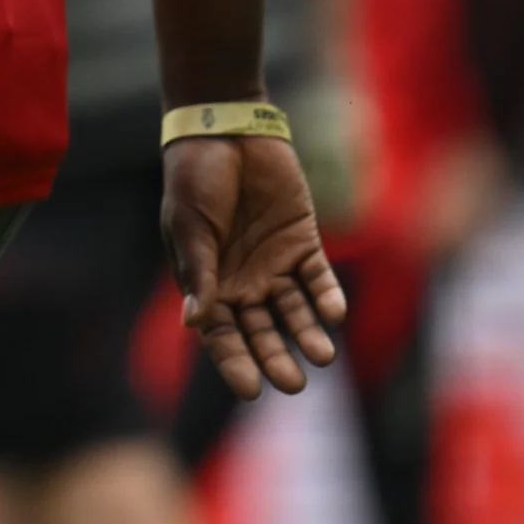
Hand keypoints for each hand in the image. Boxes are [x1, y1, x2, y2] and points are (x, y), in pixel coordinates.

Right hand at [164, 131, 347, 396]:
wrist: (226, 132)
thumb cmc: (194, 179)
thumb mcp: (190, 226)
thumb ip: (199, 272)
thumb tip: (196, 322)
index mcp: (208, 281)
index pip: (222, 334)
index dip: (234, 362)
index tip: (250, 391)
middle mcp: (243, 280)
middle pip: (262, 331)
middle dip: (276, 358)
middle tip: (293, 384)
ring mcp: (275, 263)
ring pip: (294, 312)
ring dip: (308, 335)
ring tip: (323, 357)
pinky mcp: (303, 243)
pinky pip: (319, 279)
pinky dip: (327, 298)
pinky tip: (333, 314)